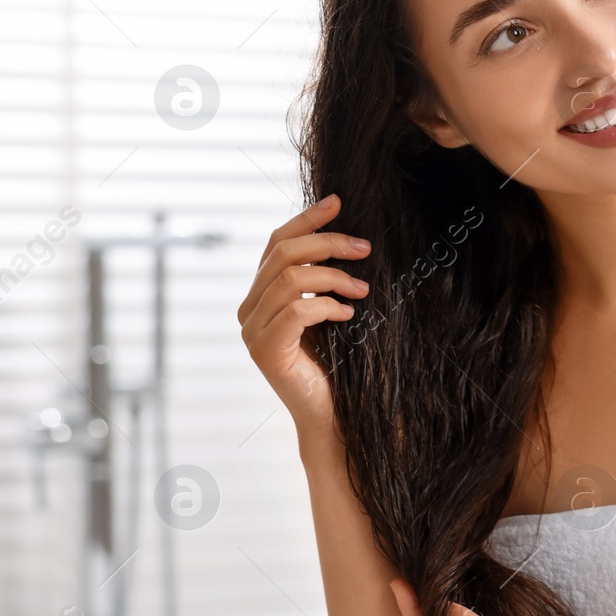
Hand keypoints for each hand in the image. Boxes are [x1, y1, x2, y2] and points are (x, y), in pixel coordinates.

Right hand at [236, 193, 372, 436]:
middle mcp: (249, 310)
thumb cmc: (340, 362)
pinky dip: (328, 306)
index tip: (339, 201)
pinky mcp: (266, 351)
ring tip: (363, 290)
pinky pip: (296, 311)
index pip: (277, 242)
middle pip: (282, 253)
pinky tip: (349, 316)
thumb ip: (326, 277)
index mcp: (262, 294)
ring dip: (334, 277)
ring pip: (290, 279)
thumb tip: (349, 234)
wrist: (335, 415)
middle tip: (365, 248)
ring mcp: (253, 331)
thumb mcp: (333, 309)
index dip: (306, 219)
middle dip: (327, 242)